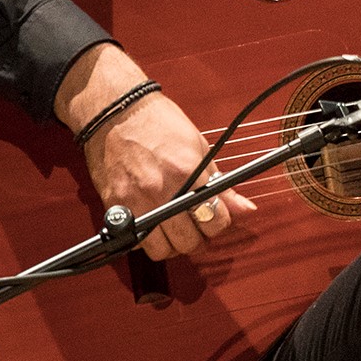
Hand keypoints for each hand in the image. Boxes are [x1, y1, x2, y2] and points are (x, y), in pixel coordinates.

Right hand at [56, 44, 255, 260]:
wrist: (117, 112)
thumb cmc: (158, 122)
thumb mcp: (199, 146)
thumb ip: (220, 184)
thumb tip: (245, 208)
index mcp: (187, 173)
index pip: (214, 219)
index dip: (220, 222)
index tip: (217, 216)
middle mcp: (161, 190)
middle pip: (189, 241)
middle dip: (198, 237)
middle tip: (196, 224)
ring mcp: (136, 201)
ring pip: (161, 249)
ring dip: (172, 244)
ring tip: (174, 228)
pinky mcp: (115, 206)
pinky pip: (135, 241)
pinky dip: (145, 239)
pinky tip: (151, 223)